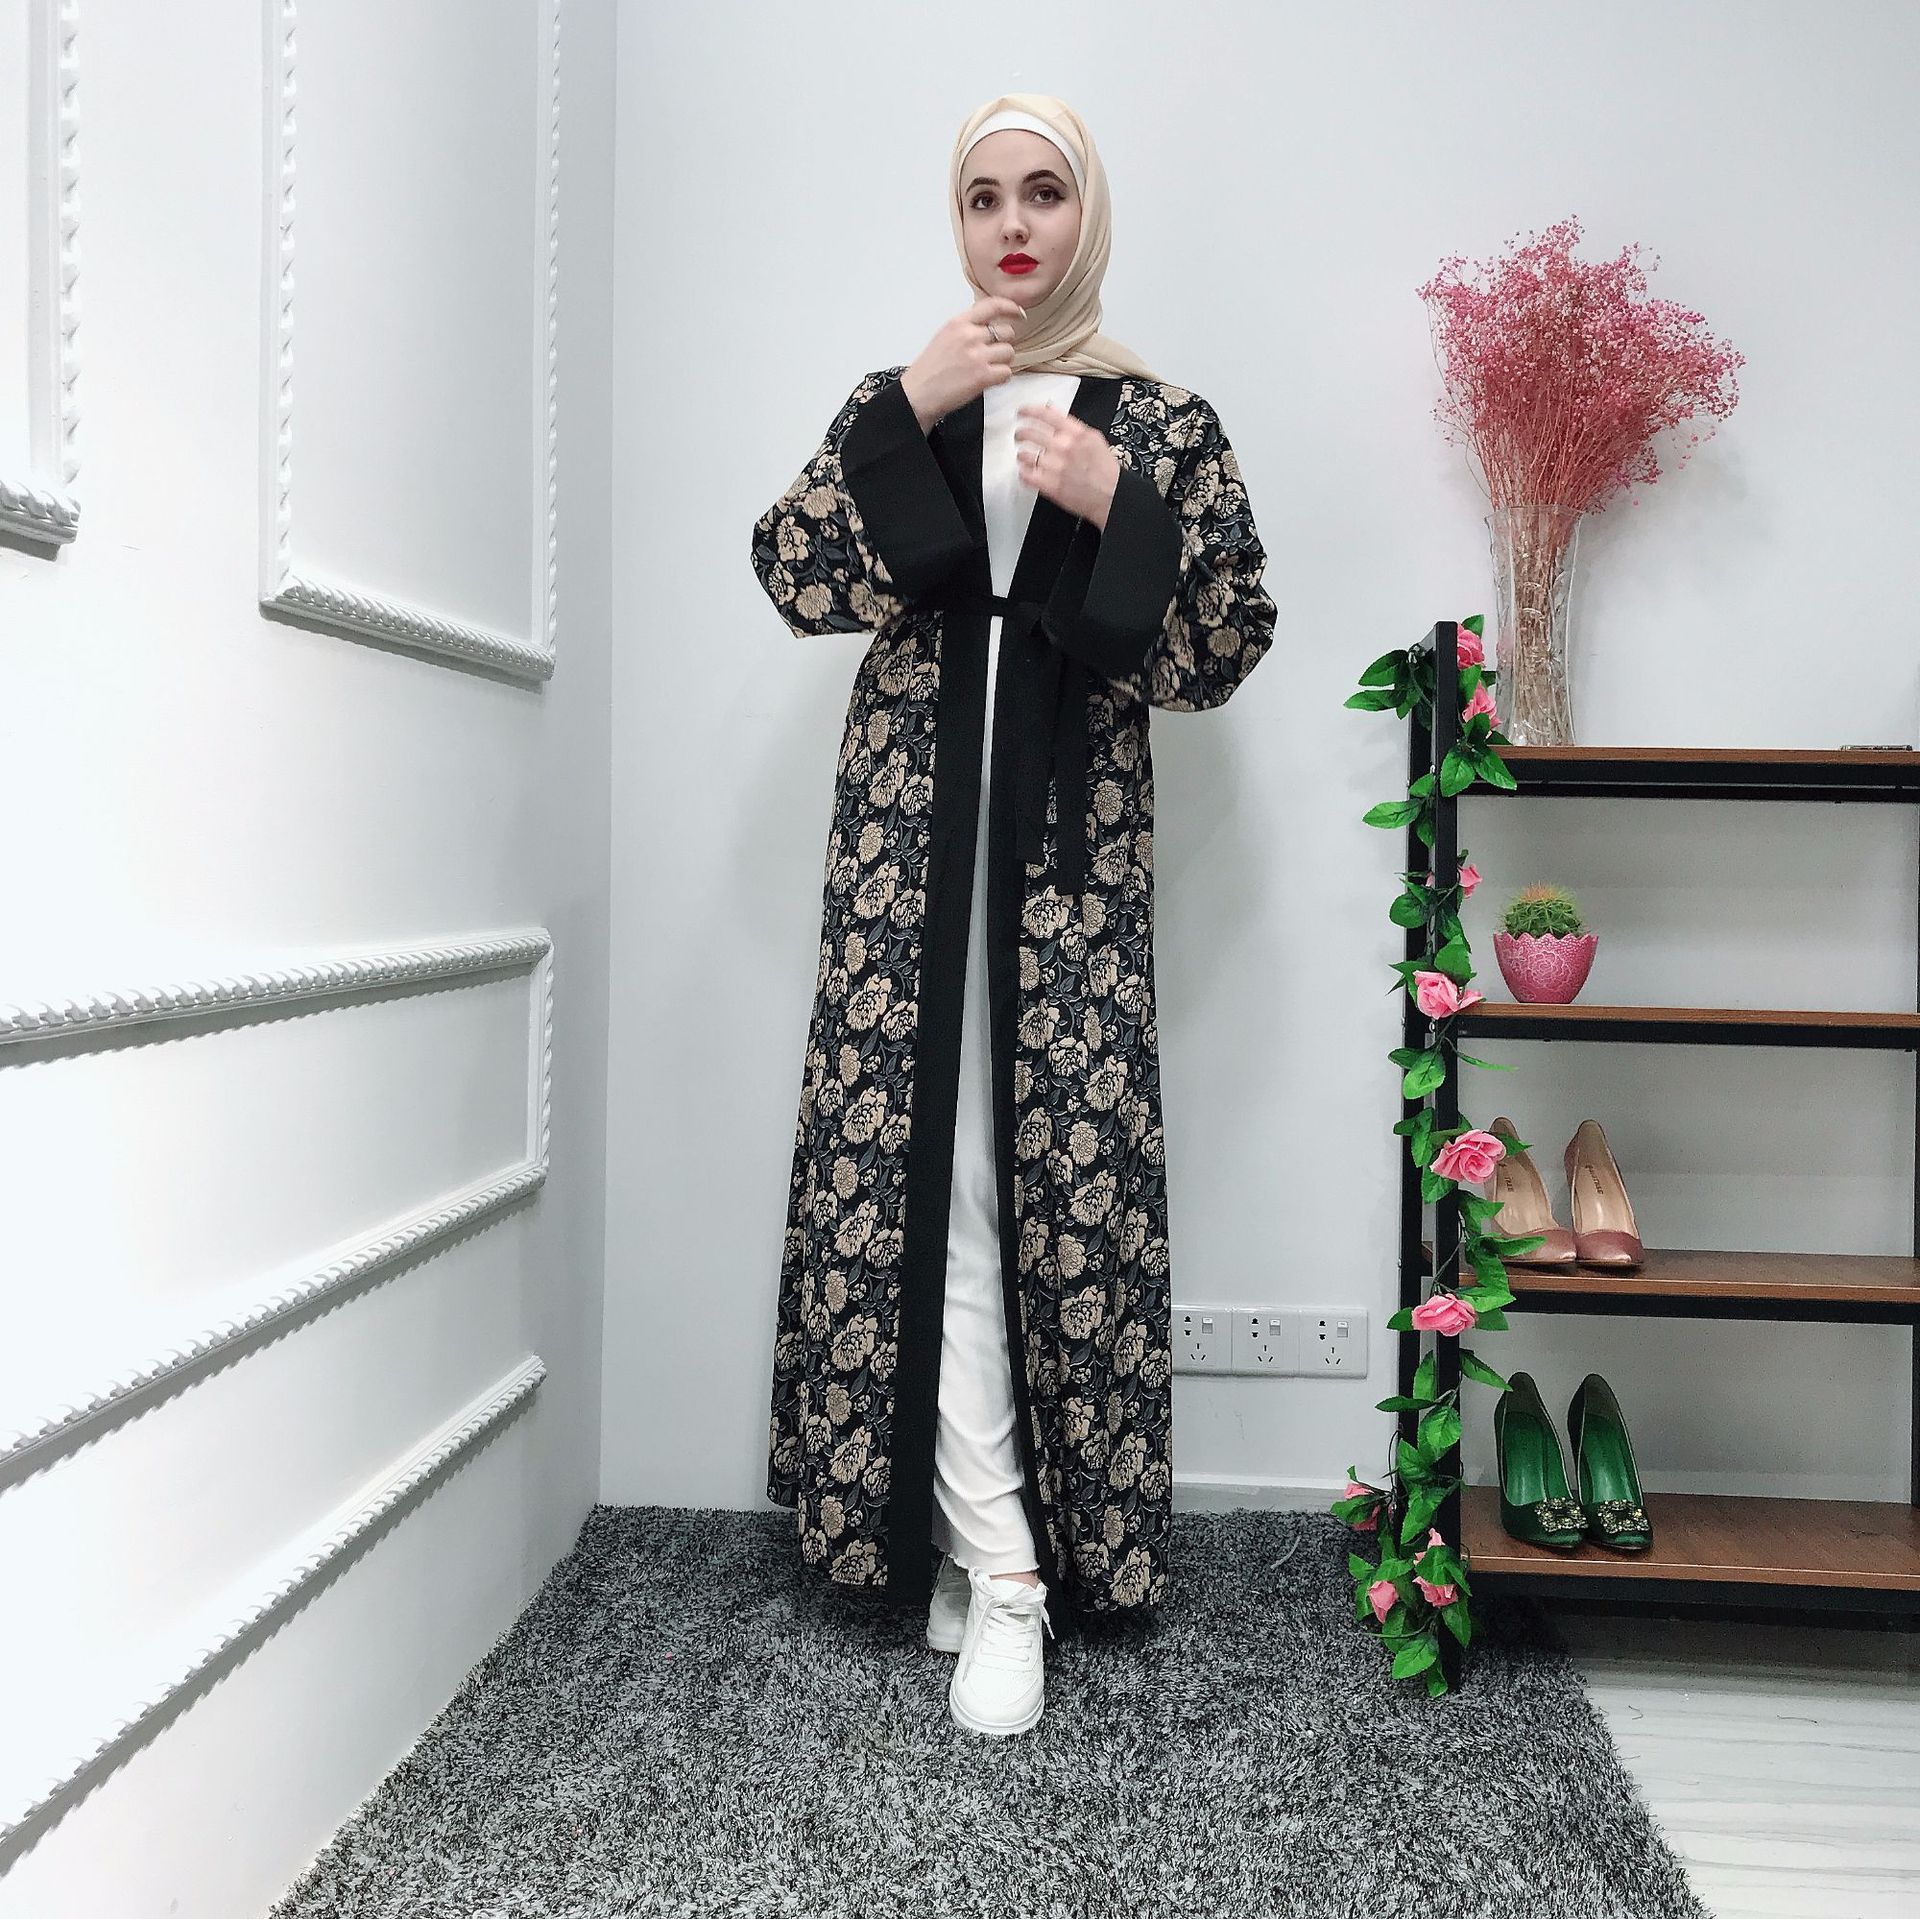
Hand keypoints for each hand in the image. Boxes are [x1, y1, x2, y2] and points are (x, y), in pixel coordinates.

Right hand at [897, 296, 1026, 431]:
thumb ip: (966, 329)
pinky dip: (1001, 378)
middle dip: (1003, 344)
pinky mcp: (983, 376)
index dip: (1011, 308)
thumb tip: (988, 328)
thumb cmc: (929, 370)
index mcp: (958, 323)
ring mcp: (977, 356)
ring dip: (1002, 362)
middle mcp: (969, 336)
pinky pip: (1007, 373)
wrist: (918, 394)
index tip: (1019, 313)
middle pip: (1007, 332)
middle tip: (992, 355)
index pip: (992, 305)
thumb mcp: (944, 337)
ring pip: (1009, 353)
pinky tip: (987, 380)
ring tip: (986, 369)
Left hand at [1014, 403, 1121, 530]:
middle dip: (1021, 434)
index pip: (1045, 415)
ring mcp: (1056, 467)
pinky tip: (1026, 472)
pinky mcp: (1050, 486)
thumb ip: (1072, 424)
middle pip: (1030, 433)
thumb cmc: (1104, 470)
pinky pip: (1026, 475)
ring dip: (1022, 454)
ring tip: (1023, 456)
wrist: (1111, 496)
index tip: (1022, 413)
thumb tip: (1052, 410)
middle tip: (1020, 436)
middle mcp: (1064, 447)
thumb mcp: (1094, 439)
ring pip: (1025, 454)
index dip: (1029, 411)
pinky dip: (1023, 473)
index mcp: (1076, 434)